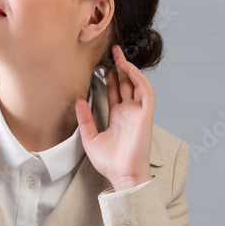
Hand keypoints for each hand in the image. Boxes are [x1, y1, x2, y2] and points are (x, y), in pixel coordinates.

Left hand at [75, 44, 154, 190]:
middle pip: (126, 83)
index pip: (115, 90)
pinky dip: (140, 79)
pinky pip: (146, 93)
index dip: (110, 75)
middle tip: (112, 49)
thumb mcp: (90, 138)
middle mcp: (128, 112)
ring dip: (130, 69)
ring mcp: (138, 113)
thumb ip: (84, 119)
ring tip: (119, 55)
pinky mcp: (146, 116)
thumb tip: (78, 100)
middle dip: (120, 66)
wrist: (123, 176)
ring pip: (137, 84)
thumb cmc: (109, 162)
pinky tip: (129, 69)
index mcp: (117, 116)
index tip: (101, 62)